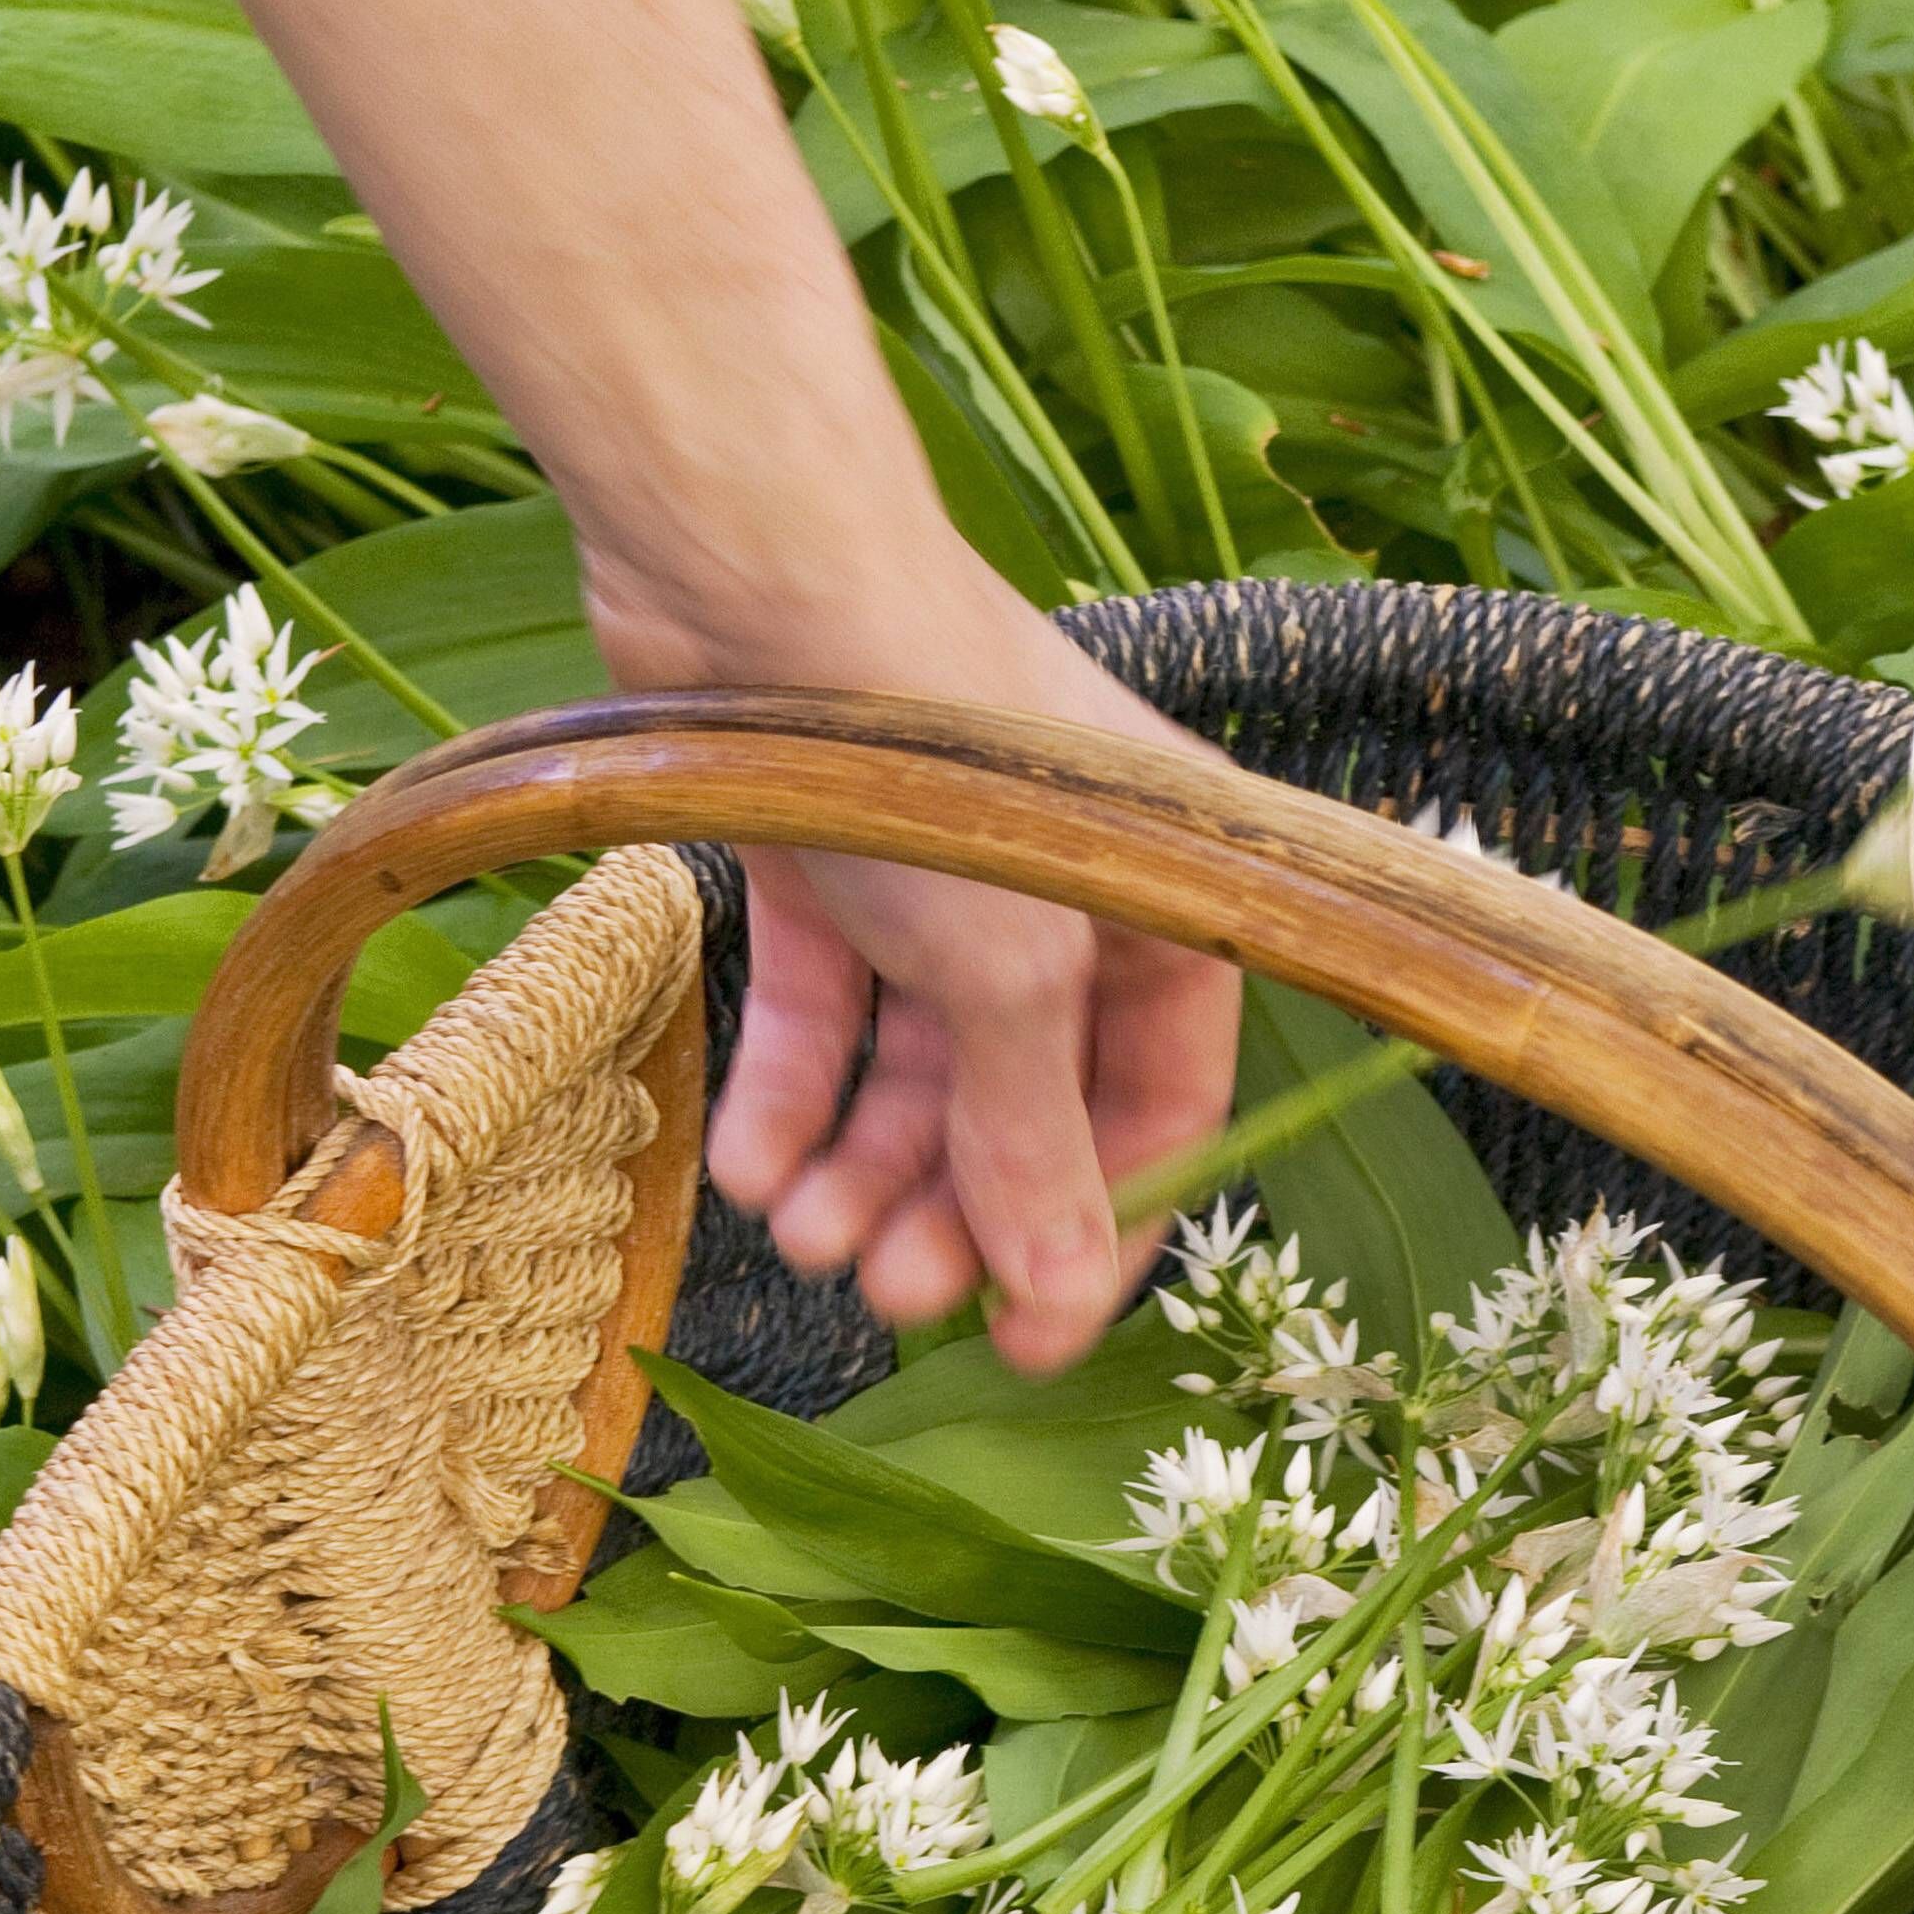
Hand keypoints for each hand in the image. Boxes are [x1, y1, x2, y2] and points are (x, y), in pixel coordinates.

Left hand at [599, 557, 1241, 1375]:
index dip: (1098, 1225)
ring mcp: (945, 877)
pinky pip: (825, 1008)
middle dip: (956, 1205)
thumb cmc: (940, 760)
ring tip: (802, 1237)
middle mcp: (1066, 897)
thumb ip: (1035, 1141)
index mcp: (1164, 908)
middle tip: (889, 1294)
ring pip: (916, 1067)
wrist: (766, 578)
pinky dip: (790, 1090)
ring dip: (864, 1166)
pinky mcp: (834, 858)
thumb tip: (1063, 1297)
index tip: (1028, 1335)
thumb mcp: (1011, 979)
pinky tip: (749, 1165)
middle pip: (1026, 1098)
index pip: (1161, 1104)